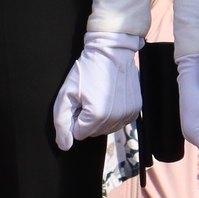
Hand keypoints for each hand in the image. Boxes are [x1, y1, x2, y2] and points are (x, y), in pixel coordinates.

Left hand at [51, 31, 143, 150]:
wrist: (112, 52)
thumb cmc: (87, 70)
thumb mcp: (66, 94)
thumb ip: (61, 122)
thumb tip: (64, 146)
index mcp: (96, 117)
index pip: (78, 134)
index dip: (75, 118)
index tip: (78, 101)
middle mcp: (115, 119)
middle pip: (93, 132)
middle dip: (87, 119)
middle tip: (88, 97)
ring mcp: (128, 115)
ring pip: (106, 128)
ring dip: (101, 117)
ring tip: (100, 95)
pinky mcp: (136, 110)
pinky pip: (119, 122)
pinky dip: (113, 113)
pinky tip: (111, 97)